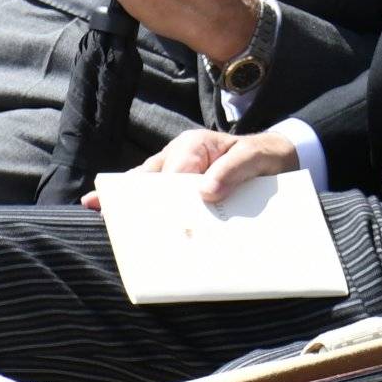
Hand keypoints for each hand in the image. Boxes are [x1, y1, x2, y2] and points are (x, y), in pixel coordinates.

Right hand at [81, 127, 297, 209]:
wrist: (276, 159)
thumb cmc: (262, 155)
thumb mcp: (255, 158)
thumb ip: (233, 171)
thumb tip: (206, 192)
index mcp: (193, 145)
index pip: (171, 172)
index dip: (162, 195)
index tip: (157, 218)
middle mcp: (179, 157)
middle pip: (149, 181)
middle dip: (133, 200)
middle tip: (105, 215)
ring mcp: (178, 175)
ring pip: (150, 191)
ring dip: (137, 210)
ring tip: (114, 229)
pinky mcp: (183, 190)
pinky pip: (164, 202)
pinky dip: (154, 217)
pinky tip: (144, 235)